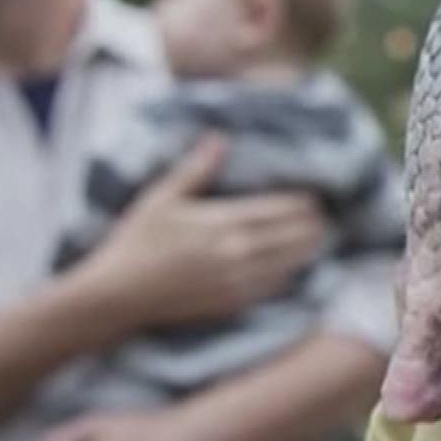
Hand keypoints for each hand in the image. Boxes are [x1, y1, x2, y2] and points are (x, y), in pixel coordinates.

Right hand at [75, 132, 328, 329]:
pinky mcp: (235, 302)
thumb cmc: (136, 242)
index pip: (285, 208)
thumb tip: (219, 138)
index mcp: (224, 221)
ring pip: (294, 261)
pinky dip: (291, 271)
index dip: (307, 200)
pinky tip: (293, 263)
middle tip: (322, 213)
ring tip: (317, 234)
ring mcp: (240, 281)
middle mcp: (239, 252)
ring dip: (310, 247)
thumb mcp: (162, 197)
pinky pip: (277, 285)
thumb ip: (196, 169)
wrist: (119, 295)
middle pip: (299, 234)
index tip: (314, 193)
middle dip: (315, 222)